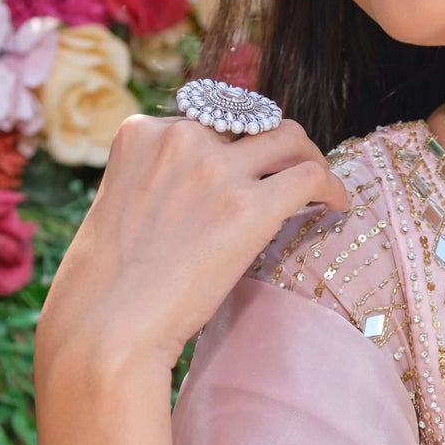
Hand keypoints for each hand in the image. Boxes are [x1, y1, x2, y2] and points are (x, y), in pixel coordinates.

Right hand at [37, 112, 350, 381]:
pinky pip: (311, 177)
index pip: (205, 120)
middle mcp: (180, 138)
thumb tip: (200, 199)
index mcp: (141, 133)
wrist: (108, 323)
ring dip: (309, 158)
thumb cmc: (108, 286)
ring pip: (289, 138)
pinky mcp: (249, 207)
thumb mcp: (121, 207)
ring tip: (321, 187)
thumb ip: (156, 184)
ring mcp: (217, 170)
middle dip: (272, 146)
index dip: (232, 146)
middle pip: (250, 121)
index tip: (245, 172)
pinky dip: (332, 187)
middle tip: (290, 172)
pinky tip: (337, 207)